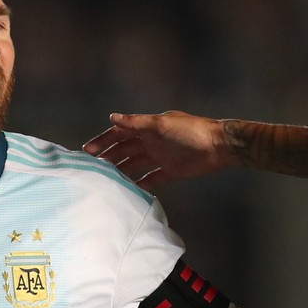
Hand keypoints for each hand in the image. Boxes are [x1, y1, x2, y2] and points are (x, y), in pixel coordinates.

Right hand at [81, 111, 229, 187]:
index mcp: (148, 127)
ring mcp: (160, 156)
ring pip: (135, 163)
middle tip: (92, 167)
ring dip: (121, 169)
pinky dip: (140, 183)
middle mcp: (151, 141)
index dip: (104, 140)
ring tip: (106, 180)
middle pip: (125, 149)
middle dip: (108, 156)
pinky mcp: (170, 171)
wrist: (219, 146)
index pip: (120, 132)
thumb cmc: (191, 131)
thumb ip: (136, 122)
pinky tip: (129, 190)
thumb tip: (112, 117)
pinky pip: (151, 178)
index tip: (88, 150)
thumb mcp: (161, 124)